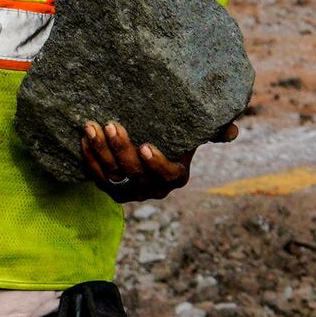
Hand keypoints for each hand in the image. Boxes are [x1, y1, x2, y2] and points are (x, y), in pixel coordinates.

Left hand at [82, 117, 234, 202]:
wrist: (150, 140)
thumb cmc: (177, 134)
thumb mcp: (196, 131)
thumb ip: (213, 129)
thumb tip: (231, 131)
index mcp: (176, 176)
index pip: (166, 175)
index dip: (156, 164)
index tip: (146, 146)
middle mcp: (153, 189)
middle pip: (135, 173)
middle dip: (121, 149)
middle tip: (112, 124)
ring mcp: (131, 192)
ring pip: (113, 177)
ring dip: (101, 152)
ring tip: (92, 128)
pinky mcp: (111, 189)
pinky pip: (97, 178)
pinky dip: (90, 159)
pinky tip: (84, 139)